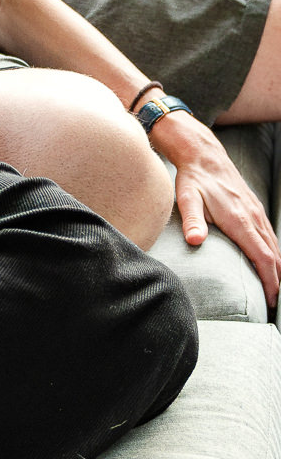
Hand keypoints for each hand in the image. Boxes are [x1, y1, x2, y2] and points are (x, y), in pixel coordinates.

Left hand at [151, 111, 280, 306]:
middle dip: (278, 281)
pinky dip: (274, 252)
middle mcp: (253, 217)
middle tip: (274, 303)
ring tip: (275, 289)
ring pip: (275, 245)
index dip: (271, 281)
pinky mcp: (254, 208)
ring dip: (278, 268)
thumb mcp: (187, 198)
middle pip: (274, 255)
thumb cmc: (193, 179)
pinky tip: (271, 263)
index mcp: (239, 220)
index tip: (272, 300)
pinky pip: (270, 235)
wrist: (204, 155)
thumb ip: (191, 220)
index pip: (263, 257)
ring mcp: (256, 212)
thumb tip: (195, 240)